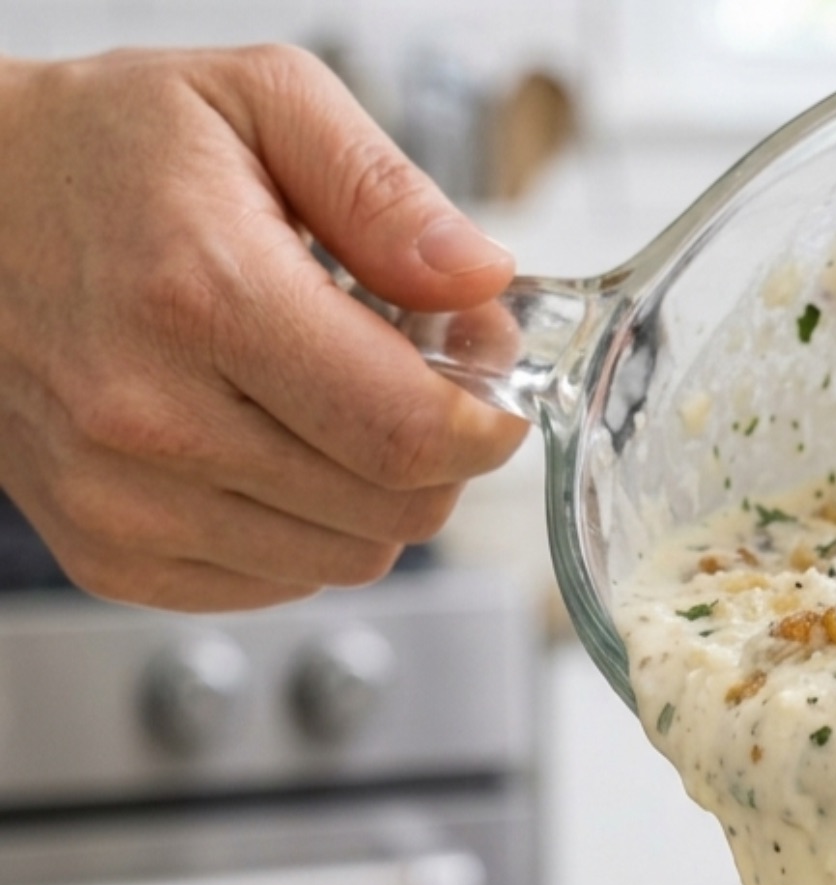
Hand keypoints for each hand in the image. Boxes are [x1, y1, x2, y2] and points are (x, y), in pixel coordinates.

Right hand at [0, 45, 529, 610]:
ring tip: (326, 400)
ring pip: (349, 561)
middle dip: (437, 453)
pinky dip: (306, 528)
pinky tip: (267, 446)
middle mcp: (154, 417)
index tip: (488, 383)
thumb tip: (479, 280)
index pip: (405, 431)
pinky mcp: (115, 556)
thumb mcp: (254, 103)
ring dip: (372, 495)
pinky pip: (282, 583)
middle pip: (393, 510)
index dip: (481, 421)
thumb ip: (383, 192)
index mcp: (202, 296)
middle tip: (412, 377)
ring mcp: (127, 503)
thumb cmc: (99, 157)